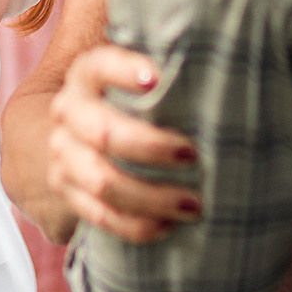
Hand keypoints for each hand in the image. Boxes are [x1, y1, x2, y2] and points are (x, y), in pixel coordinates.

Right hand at [46, 44, 202, 242]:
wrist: (85, 138)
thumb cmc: (137, 106)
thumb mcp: (144, 84)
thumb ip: (171, 77)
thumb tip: (228, 70)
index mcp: (87, 75)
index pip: (100, 66)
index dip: (124, 71)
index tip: (158, 80)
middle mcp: (69, 110)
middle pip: (103, 132)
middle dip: (151, 148)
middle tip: (193, 155)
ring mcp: (62, 152)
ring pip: (102, 181)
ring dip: (150, 197)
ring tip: (193, 206)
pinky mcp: (65, 188)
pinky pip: (98, 215)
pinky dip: (135, 224)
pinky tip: (167, 226)